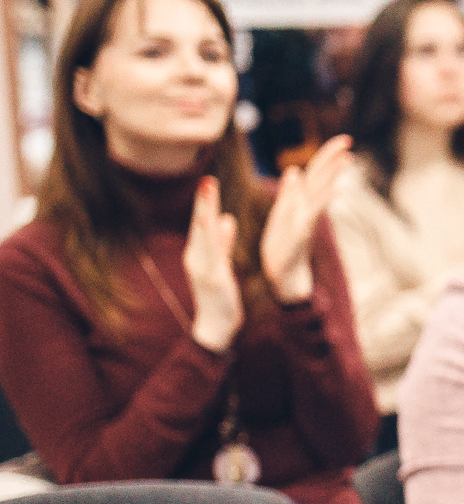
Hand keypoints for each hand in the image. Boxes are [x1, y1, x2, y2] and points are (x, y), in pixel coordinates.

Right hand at [184, 175, 242, 353]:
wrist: (215, 325)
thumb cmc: (219, 294)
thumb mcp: (221, 263)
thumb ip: (223, 242)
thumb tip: (226, 218)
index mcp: (200, 252)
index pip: (201, 222)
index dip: (205, 201)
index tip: (208, 180)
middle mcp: (196, 256)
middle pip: (199, 224)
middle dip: (203, 201)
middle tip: (207, 179)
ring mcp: (202, 267)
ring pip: (203, 235)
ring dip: (205, 213)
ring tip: (208, 192)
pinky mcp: (213, 279)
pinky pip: (214, 255)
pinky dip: (215, 238)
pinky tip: (218, 224)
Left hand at [259, 134, 351, 303]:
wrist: (280, 276)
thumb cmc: (281, 247)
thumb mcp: (282, 216)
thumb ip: (290, 194)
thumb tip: (294, 170)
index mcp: (299, 201)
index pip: (315, 172)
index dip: (327, 155)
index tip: (345, 139)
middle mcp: (305, 207)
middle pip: (320, 177)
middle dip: (332, 158)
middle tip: (348, 141)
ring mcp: (304, 220)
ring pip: (319, 192)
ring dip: (332, 175)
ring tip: (347, 158)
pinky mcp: (299, 233)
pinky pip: (312, 213)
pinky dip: (324, 201)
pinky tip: (338, 191)